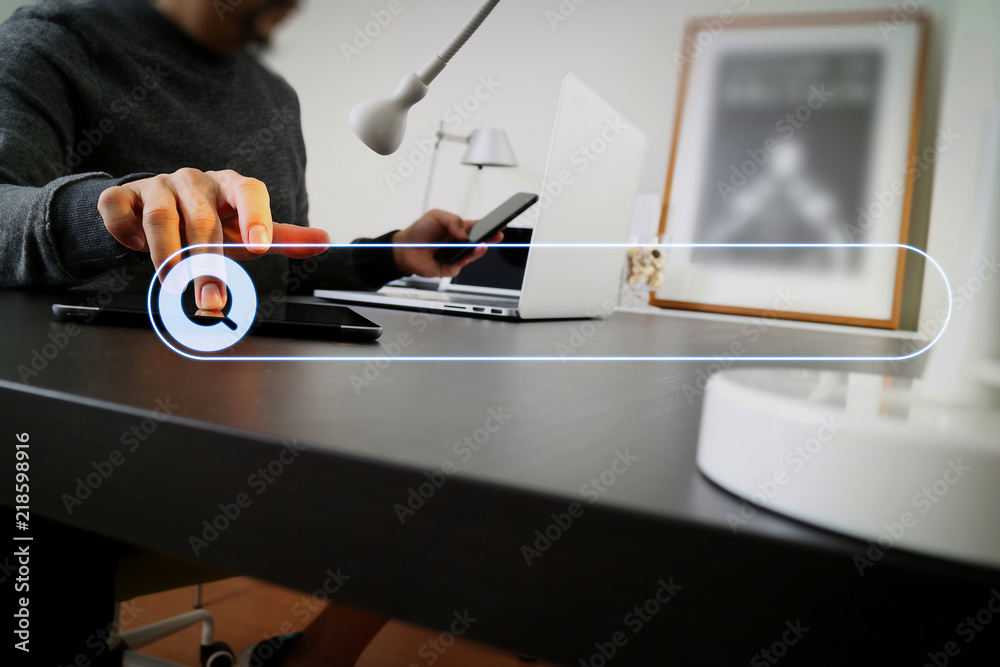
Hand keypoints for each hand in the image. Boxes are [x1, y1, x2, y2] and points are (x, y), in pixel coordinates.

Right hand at [97, 168, 329, 308]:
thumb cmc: (210, 221)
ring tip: (174, 281)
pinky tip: (138, 249)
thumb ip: (282, 237)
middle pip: (203, 219)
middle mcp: (194, 181)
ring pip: (161, 217)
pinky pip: (118, 210)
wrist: (154, 207)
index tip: (259, 248)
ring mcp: (156, 185)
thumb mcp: (246, 230)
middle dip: (207, 264)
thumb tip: (324, 241)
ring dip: (168, 256)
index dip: (256, 217)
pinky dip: (127, 234)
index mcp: (230, 186)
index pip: (250, 191)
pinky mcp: (123, 195)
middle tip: (211, 300)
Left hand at [392, 209, 501, 278]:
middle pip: (480, 243)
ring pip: (472, 256)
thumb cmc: (419, 232)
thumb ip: (452, 219)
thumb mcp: (435, 216)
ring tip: (481, 245)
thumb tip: (463, 232)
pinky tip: (459, 258)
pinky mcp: (449, 269)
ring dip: (477, 251)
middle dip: (490, 240)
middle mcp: (460, 244)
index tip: (500, 224)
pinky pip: (458, 267)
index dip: (490, 227)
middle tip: (496, 236)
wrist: (404, 249)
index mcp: (459, 229)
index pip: (478, 228)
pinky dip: (459, 262)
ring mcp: (456, 257)